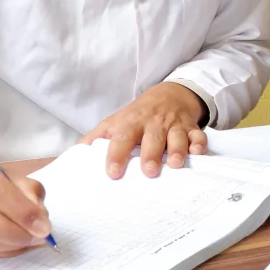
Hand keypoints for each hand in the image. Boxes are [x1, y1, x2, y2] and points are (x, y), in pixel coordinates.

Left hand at [80, 82, 208, 178]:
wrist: (169, 96)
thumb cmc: (137, 116)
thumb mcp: (114, 123)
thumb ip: (95, 139)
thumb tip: (70, 158)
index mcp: (131, 123)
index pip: (121, 137)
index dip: (116, 154)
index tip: (113, 173)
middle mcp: (153, 124)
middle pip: (152, 137)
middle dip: (151, 154)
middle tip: (149, 172)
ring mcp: (174, 125)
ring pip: (177, 136)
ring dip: (176, 149)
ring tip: (174, 165)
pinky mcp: (191, 128)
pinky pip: (198, 135)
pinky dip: (199, 143)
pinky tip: (197, 152)